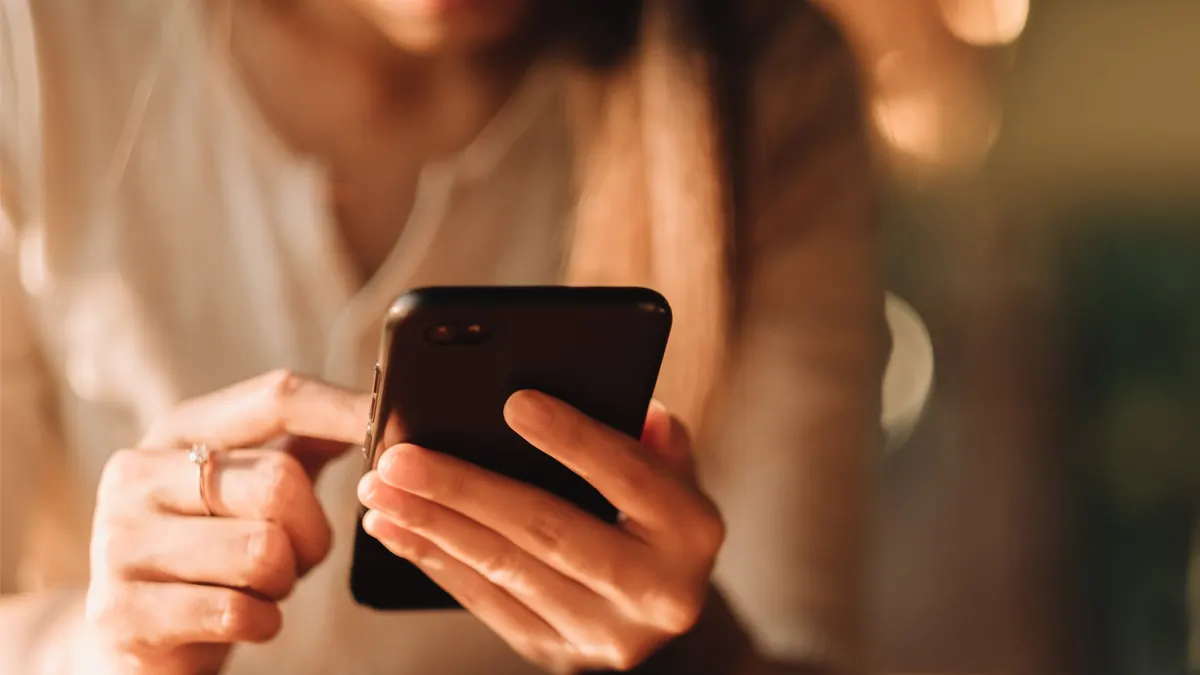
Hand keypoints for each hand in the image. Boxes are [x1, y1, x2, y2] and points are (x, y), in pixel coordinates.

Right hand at [82, 371, 368, 674]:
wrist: (132, 641)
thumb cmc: (210, 555)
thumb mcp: (244, 487)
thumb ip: (302, 443)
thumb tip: (377, 407)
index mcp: (178, 431)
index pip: (277, 397)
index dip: (346, 410)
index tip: (397, 429)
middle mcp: (137, 474)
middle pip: (281, 481)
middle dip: (312, 533)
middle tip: (295, 557)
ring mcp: (120, 542)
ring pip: (264, 550)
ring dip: (284, 581)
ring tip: (258, 586)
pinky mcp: (121, 612)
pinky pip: (237, 612)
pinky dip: (262, 622)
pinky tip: (241, 618)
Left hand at [358, 391, 725, 672]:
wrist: (658, 601)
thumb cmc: (654, 511)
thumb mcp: (670, 469)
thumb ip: (652, 438)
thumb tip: (636, 407)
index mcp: (692, 532)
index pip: (629, 476)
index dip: (573, 439)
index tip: (514, 403)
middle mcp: (658, 593)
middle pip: (548, 531)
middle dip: (464, 490)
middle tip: (401, 457)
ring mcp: (605, 634)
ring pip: (505, 569)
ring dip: (432, 526)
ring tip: (382, 488)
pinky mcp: (558, 653)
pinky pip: (486, 603)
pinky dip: (435, 561)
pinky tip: (398, 528)